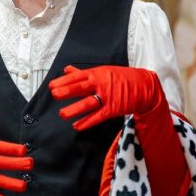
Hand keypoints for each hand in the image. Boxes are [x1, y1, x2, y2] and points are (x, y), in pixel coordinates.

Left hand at [49, 65, 163, 130]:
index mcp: (96, 73)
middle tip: (54, 95)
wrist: (144, 86)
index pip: (77, 77)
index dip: (64, 81)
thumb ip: (82, 73)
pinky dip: (88, 121)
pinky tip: (77, 126)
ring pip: (89, 103)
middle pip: (81, 88)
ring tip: (62, 114)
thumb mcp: (102, 71)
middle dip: (67, 91)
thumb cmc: (120, 77)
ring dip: (75, 109)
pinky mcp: (114, 108)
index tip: (51, 86)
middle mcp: (101, 84)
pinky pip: (98, 116)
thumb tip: (66, 70)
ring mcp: (108, 96)